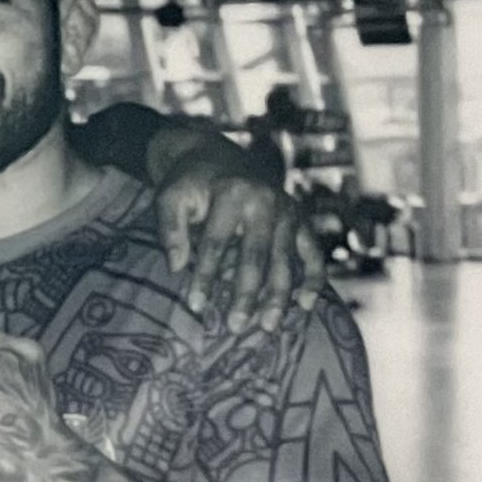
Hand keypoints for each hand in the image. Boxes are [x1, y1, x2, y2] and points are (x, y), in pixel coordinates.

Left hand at [155, 155, 325, 332]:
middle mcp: (265, 200)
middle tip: (235, 326)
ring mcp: (287, 210)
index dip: (204, 275)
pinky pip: (311, 251)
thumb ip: (169, 228)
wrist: (215, 155)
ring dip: (278, 295)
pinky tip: (306, 304)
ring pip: (284, 259)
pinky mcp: (299, 219)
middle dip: (246, 294)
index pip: (216, 242)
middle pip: (255, 255)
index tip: (195, 305)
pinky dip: (313, 277)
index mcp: (231, 192)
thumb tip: (176, 267)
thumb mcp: (169, 196)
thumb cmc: (189, 183)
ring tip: (266, 326)